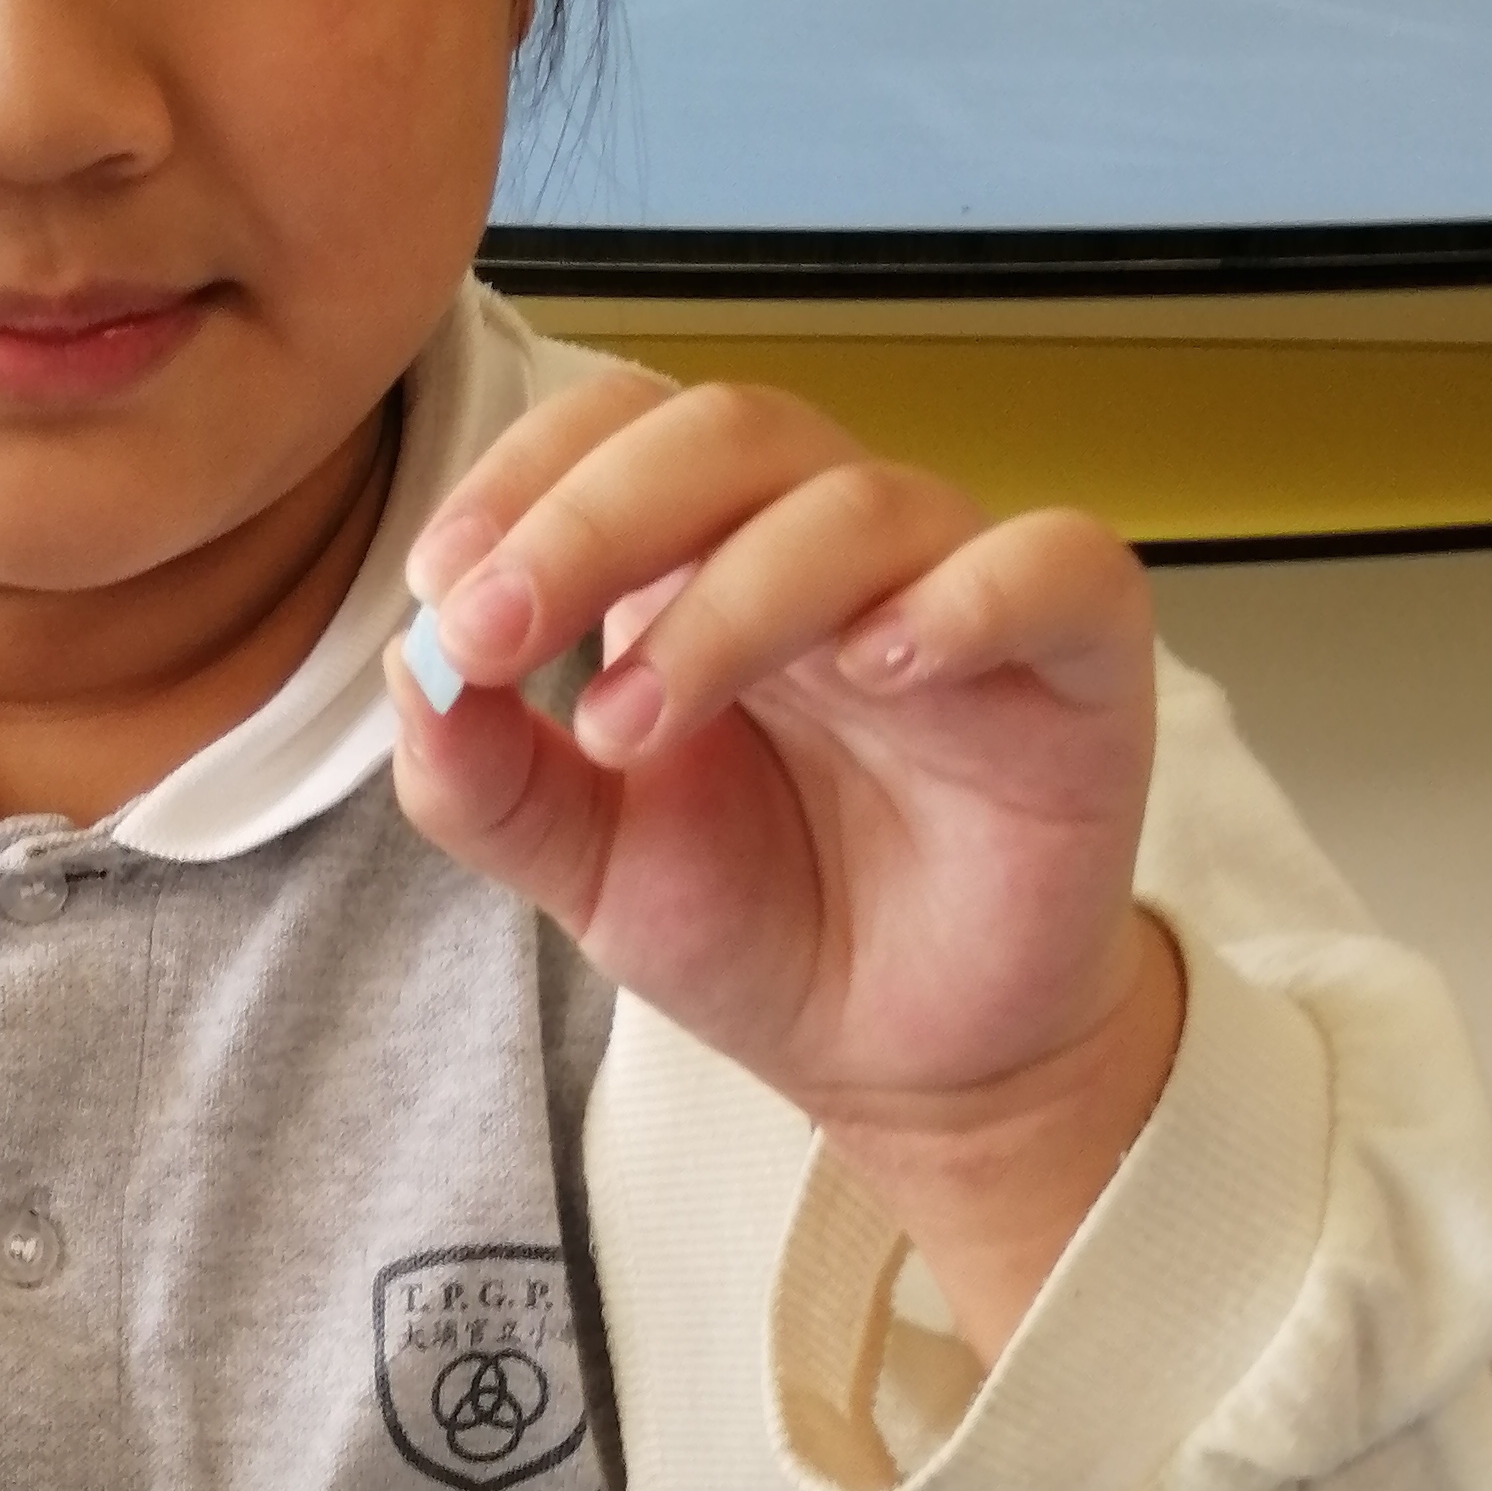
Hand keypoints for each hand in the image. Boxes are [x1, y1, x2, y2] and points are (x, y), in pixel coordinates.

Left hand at [392, 370, 1183, 1359]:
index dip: (526, 479)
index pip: (622, 430)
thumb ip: (484, 779)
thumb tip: (410, 670)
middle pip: (730, 434)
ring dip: (727, 599)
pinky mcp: (1081, 656)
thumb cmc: (766, 926)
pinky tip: (884, 665)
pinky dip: (969, 596)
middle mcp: (832, 543)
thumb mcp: (586, 868)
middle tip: (496, 633)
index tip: (441, 591)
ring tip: (630, 727)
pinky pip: (1052, 566)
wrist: (905, 1060)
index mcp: (708, 556)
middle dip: (591, 521)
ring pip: (858, 504)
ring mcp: (961, 586)